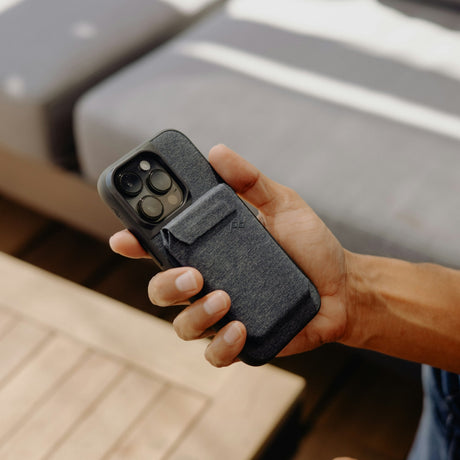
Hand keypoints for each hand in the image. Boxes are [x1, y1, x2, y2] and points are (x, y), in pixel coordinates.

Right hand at [110, 144, 354, 366]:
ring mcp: (223, 314)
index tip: (124, 237)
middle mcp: (210, 282)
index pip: (162, 247)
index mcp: (211, 250)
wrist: (342, 286)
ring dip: (195, 314)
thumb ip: (250, 181)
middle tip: (193, 273)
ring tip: (225, 298)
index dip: (136, 244)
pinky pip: (215, 352)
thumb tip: (218, 151)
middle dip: (165, 284)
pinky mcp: (241, 340)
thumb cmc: (309, 245)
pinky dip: (221, 345)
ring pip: (182, 324)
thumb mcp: (283, 205)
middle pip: (161, 289)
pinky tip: (240, 328)